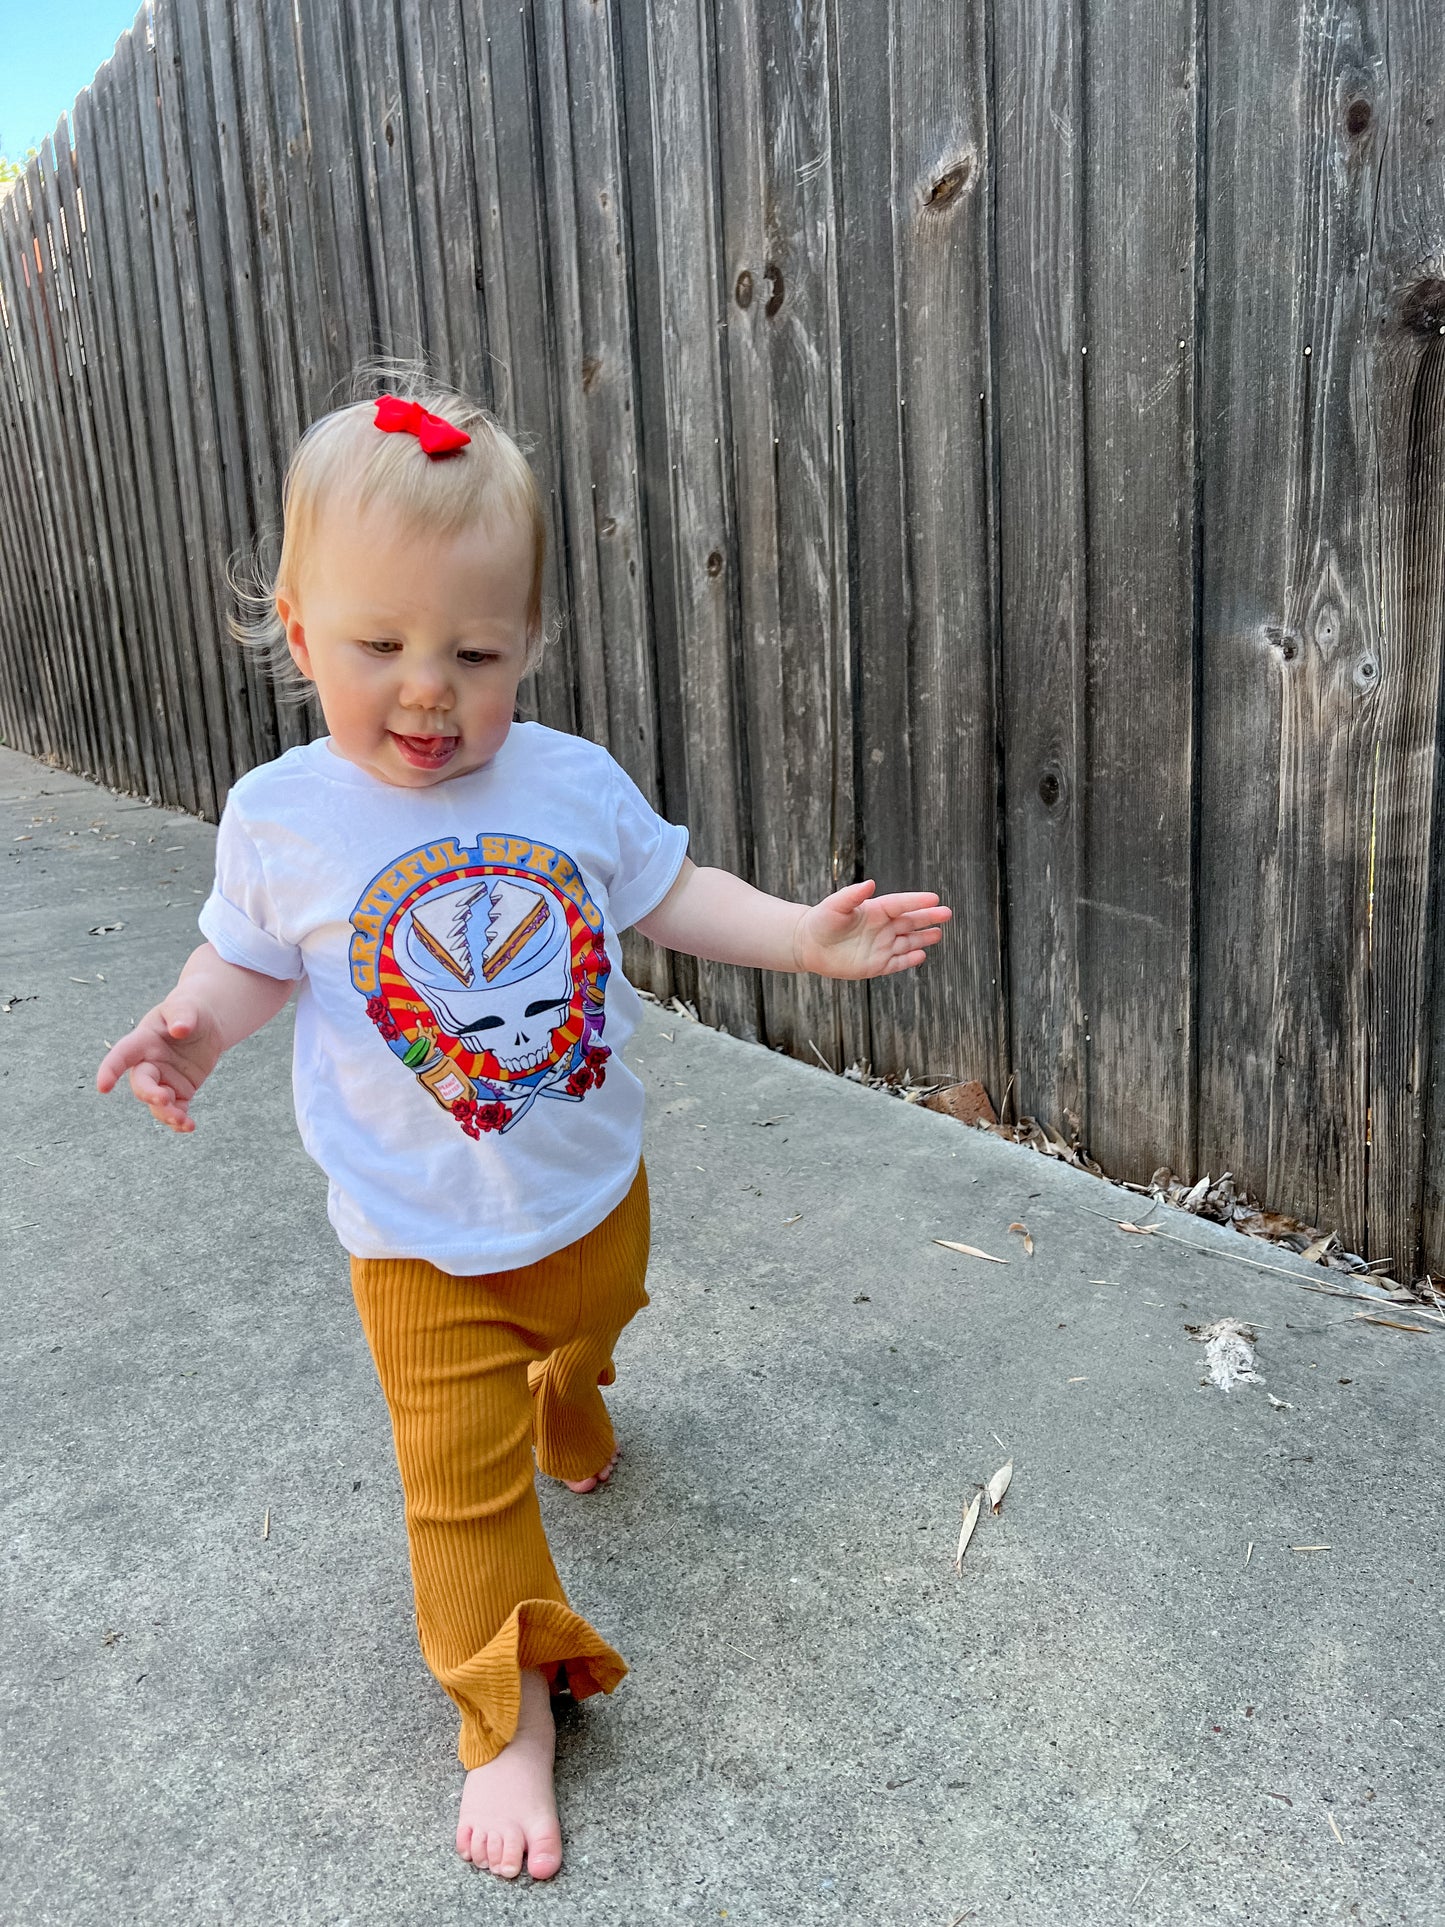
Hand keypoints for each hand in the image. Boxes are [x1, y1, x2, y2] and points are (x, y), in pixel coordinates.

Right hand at [95, 996, 225, 1132]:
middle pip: (141, 1083)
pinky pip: (176, 1109)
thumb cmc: (188, 1011)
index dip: (110, 1070)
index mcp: (143, 1041)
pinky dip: (180, 1120)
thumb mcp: (186, 1007)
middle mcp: (149, 1063)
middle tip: (164, 1099)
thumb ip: (181, 1015)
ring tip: (183, 1120)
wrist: (204, 1023)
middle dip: (148, 1094)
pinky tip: (189, 1126)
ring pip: (156, 1103)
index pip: (122, 1055)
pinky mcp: (180, 1090)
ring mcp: (163, 1079)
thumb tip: (180, 1028)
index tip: (103, 1087)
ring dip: (166, 1114)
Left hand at [792, 879, 951, 979]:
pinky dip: (909, 960)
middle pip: (910, 922)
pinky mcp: (876, 965)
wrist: (809, 945)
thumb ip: (852, 895)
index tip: (934, 898)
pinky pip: (897, 962)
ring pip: (908, 942)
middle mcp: (881, 928)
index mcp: (874, 911)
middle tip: (947, 913)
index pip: (900, 904)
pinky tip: (922, 954)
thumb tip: (870, 883)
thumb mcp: (835, 905)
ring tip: (939, 934)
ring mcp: (880, 947)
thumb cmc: (821, 921)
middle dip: (928, 918)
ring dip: (923, 938)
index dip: (917, 901)